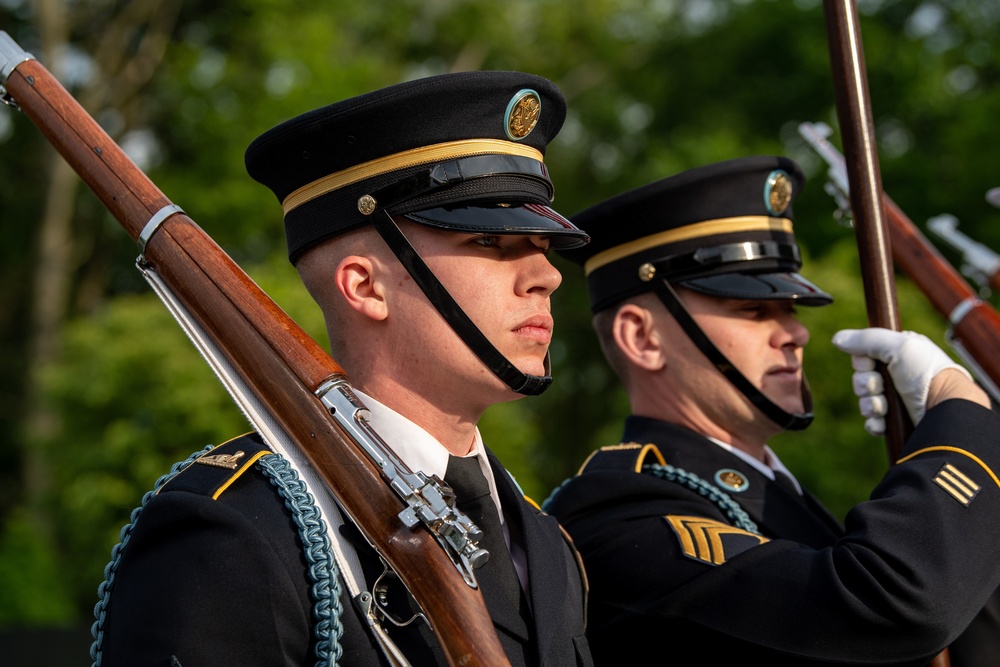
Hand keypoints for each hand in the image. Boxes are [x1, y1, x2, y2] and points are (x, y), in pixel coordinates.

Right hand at [831, 328, 971, 429]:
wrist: (943, 410)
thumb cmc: (927, 374)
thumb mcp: (898, 346)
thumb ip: (866, 339)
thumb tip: (837, 339)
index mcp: (898, 355)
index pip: (863, 355)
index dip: (862, 361)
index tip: (872, 363)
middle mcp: (896, 376)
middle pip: (860, 379)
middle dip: (866, 384)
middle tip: (881, 386)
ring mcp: (895, 400)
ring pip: (864, 401)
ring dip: (871, 404)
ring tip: (886, 407)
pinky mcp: (895, 422)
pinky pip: (871, 421)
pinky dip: (875, 422)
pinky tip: (884, 420)